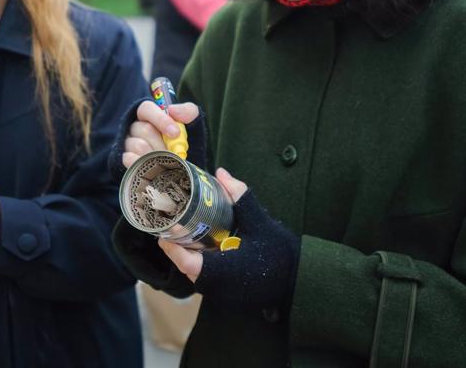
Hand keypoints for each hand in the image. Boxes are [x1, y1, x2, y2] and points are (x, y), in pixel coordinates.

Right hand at [123, 100, 200, 168]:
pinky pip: (129, 159)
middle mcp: (135, 127)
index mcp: (149, 115)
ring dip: (156, 156)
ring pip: (139, 145)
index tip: (175, 133)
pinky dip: (144, 164)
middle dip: (163, 143)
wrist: (181, 170)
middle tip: (174, 154)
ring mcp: (128, 143)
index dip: (161, 120)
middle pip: (145, 129)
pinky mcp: (124, 159)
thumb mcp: (191, 125)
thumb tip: (173, 110)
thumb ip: (188, 112)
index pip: (147, 109)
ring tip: (166, 163)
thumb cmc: (182, 144)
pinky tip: (154, 169)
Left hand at [161, 168, 299, 307]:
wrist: (300, 282)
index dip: (171, 244)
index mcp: (220, 272)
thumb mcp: (259, 222)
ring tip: (186, 228)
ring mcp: (221, 293)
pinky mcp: (227, 293)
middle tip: (173, 221)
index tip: (164, 227)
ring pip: (195, 271)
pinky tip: (206, 243)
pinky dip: (203, 260)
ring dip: (190, 252)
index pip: (184, 261)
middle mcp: (216, 287)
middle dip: (178, 243)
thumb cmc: (281, 256)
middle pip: (186, 265)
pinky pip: (207, 276)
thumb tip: (221, 173)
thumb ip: (239, 196)